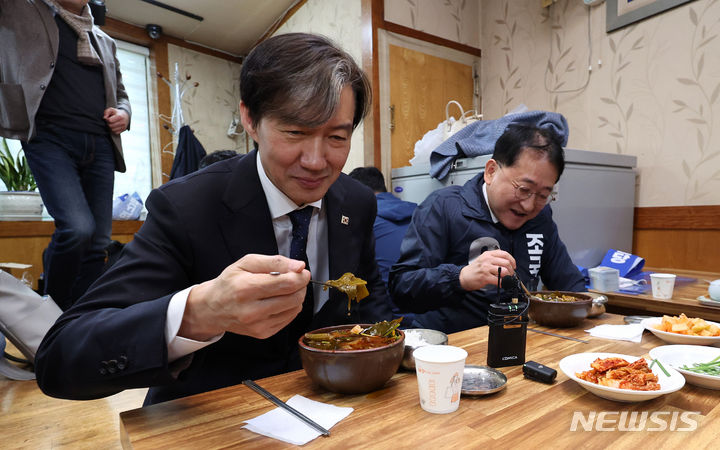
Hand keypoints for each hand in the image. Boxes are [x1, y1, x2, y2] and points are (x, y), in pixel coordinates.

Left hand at [103, 107, 129, 133]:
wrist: (125, 115)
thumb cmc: (117, 112)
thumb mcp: (111, 110)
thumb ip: (106, 112)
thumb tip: (104, 118)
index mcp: (120, 116)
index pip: (110, 120)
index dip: (107, 119)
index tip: (108, 118)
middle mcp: (122, 122)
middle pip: (111, 126)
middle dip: (108, 123)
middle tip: (109, 121)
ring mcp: (123, 127)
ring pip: (112, 130)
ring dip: (110, 127)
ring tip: (111, 124)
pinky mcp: (123, 130)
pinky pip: (115, 132)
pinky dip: (113, 130)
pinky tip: (114, 126)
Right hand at [179, 254, 309, 340]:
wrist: (213, 308)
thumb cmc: (230, 283)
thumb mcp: (247, 263)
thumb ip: (275, 261)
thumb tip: (299, 266)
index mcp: (246, 288)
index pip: (287, 283)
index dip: (301, 276)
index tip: (302, 271)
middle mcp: (251, 310)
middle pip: (294, 297)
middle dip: (301, 286)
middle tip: (295, 279)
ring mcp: (258, 325)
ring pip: (295, 308)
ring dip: (296, 296)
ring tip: (284, 290)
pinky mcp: (263, 333)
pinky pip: (289, 319)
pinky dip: (290, 308)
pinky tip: (278, 301)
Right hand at [459, 249, 515, 290]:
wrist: (464, 276)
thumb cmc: (475, 269)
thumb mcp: (484, 259)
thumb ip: (494, 259)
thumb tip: (507, 263)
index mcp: (488, 254)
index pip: (504, 254)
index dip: (512, 260)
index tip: (513, 266)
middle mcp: (487, 260)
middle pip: (506, 262)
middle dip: (511, 270)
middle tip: (511, 274)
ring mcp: (486, 268)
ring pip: (504, 271)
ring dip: (508, 276)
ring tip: (507, 279)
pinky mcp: (485, 277)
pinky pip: (498, 280)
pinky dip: (503, 283)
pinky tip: (502, 284)